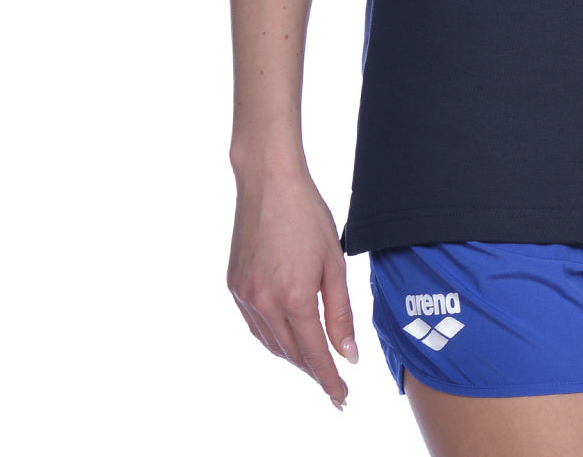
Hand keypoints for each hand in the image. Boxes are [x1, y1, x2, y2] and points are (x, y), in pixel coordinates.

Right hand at [227, 160, 359, 409]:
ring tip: (314, 362)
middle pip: (291, 353)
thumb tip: (347, 353)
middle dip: (313, 371)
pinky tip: (287, 335)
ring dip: (293, 357)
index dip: (329, 380)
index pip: (314, 355)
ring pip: (271, 343)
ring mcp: (245, 296)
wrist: (268, 182)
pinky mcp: (234, 285)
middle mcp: (264, 303)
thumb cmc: (308, 215)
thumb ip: (340, 312)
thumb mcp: (334, 262)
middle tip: (333, 383)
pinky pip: (255, 325)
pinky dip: (272, 337)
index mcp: (294, 297)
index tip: (341, 398)